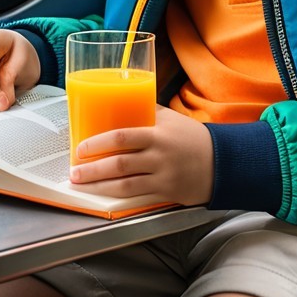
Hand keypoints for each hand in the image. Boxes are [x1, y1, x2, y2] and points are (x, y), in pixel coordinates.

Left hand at [69, 105, 213, 206]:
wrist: (223, 163)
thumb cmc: (195, 138)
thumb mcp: (172, 119)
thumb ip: (149, 112)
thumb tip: (123, 102)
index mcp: (158, 134)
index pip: (123, 137)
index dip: (98, 142)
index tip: (80, 147)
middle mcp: (159, 155)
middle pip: (119, 163)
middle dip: (92, 168)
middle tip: (73, 169)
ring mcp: (162, 176)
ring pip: (124, 183)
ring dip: (98, 184)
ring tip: (80, 183)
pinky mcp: (166, 192)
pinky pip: (136, 194)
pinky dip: (117, 195)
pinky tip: (103, 193)